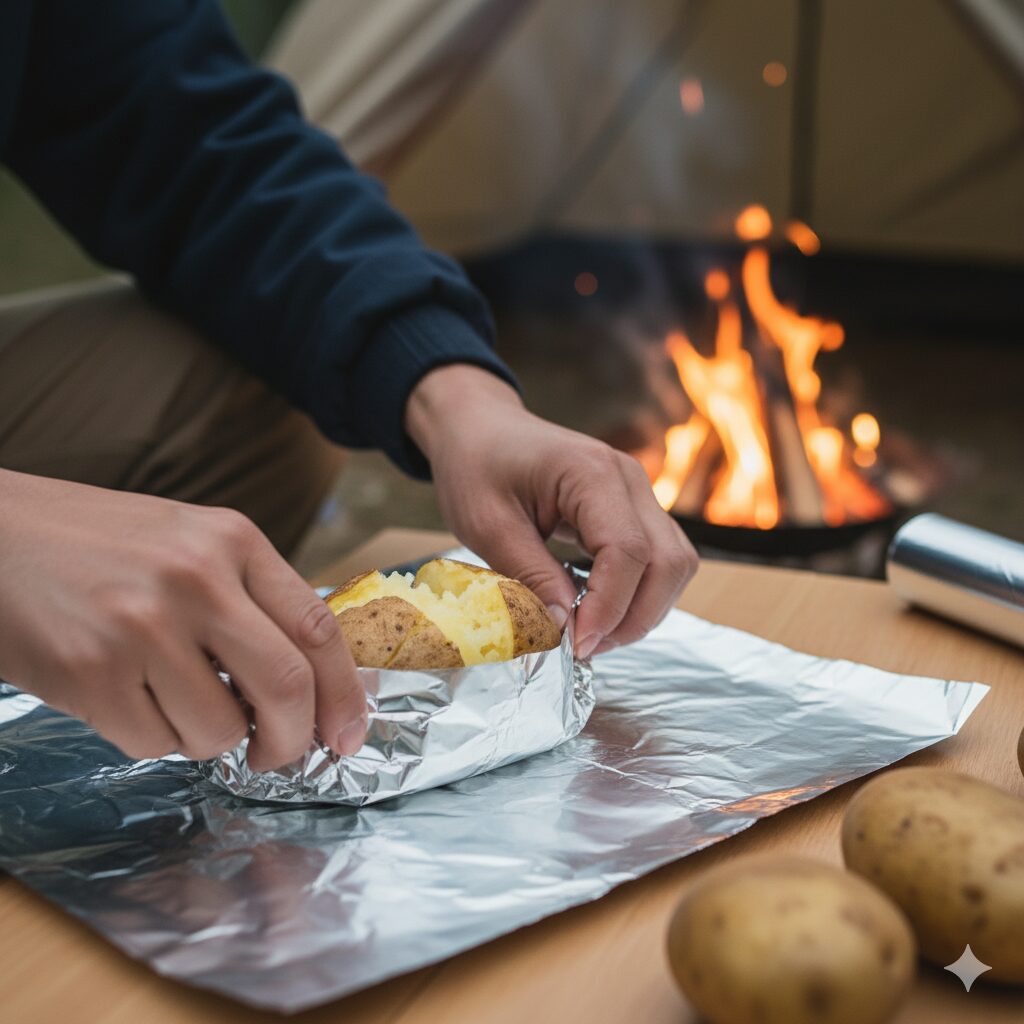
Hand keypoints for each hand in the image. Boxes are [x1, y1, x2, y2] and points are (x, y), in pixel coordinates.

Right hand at [0, 470, 365, 768]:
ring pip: (219, 729)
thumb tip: (313, 684)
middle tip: (280, 753)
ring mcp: (141, 626)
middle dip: (293, 739)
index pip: (318, 628)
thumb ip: (254, 598)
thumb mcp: (194, 542)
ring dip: (212, 740)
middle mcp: (195, 578)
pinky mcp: (89, 673)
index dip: (345, 694)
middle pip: (286, 686)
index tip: (348, 735)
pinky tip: (128, 697)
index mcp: (233, 540)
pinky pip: (154, 744)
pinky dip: (155, 738)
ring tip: (178, 702)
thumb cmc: (103, 545)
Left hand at [406, 366, 697, 656]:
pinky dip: (638, 592)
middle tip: (584, 648)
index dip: (609, 608)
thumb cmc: (476, 465)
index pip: (628, 552)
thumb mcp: (487, 525)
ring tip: (591, 633)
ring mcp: (637, 492)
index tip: (576, 645)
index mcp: (592, 473)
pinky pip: (658, 559)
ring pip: (674, 564)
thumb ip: (531, 576)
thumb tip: (566, 628)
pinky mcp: (632, 509)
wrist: (479, 427)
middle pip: (668, 562)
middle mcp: (629, 479)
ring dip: (643, 609)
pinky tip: (597, 609)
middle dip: (635, 617)